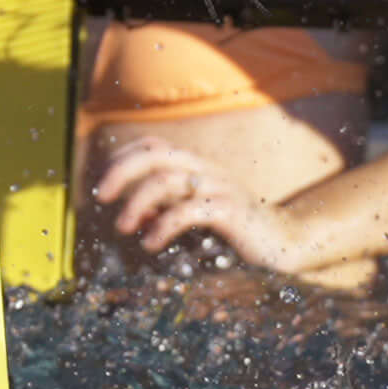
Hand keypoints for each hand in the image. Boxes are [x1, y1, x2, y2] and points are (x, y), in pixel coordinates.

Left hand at [90, 134, 302, 272]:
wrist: (286, 242)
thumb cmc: (240, 230)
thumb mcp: (199, 216)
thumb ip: (170, 210)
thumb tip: (138, 214)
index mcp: (199, 166)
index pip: (154, 145)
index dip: (125, 156)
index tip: (106, 182)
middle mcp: (207, 169)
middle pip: (155, 154)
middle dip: (122, 170)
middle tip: (101, 196)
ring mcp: (219, 186)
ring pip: (167, 180)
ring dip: (137, 202)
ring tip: (123, 227)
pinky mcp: (230, 210)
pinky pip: (188, 211)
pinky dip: (162, 226)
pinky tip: (151, 243)